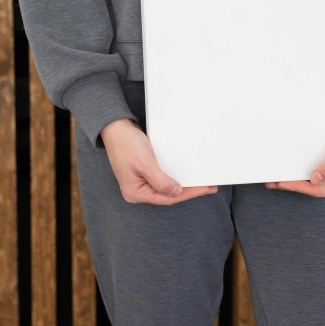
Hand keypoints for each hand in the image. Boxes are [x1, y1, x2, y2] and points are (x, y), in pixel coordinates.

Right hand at [101, 118, 218, 204]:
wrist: (115, 127)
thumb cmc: (126, 144)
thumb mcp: (145, 164)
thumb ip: (161, 181)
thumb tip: (176, 192)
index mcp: (136, 193)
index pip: (167, 198)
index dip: (188, 194)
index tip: (204, 189)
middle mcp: (138, 191)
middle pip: (168, 195)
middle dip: (188, 191)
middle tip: (208, 187)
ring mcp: (141, 182)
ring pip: (166, 187)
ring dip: (183, 184)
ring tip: (201, 183)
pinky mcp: (144, 173)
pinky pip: (163, 179)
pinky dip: (175, 177)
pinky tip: (186, 175)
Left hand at [264, 118, 324, 196]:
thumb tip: (315, 179)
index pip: (321, 190)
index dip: (300, 187)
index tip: (283, 183)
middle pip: (315, 189)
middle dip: (294, 186)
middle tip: (272, 182)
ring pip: (314, 183)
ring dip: (296, 181)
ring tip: (276, 179)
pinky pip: (316, 175)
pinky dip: (302, 174)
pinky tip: (291, 171)